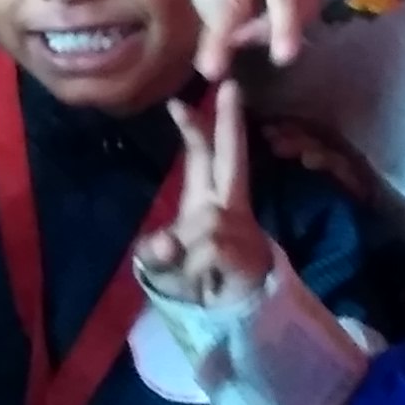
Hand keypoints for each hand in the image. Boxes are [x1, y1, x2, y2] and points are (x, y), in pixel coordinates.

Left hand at [138, 80, 276, 309]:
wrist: (235, 319)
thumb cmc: (197, 284)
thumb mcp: (164, 267)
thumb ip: (158, 253)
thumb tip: (166, 242)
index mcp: (208, 202)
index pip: (201, 160)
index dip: (194, 131)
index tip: (179, 101)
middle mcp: (227, 207)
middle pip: (230, 160)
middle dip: (230, 125)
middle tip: (229, 86)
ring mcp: (239, 228)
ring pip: (201, 226)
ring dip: (186, 258)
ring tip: (194, 278)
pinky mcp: (246, 252)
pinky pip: (205, 253)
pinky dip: (195, 271)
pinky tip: (206, 282)